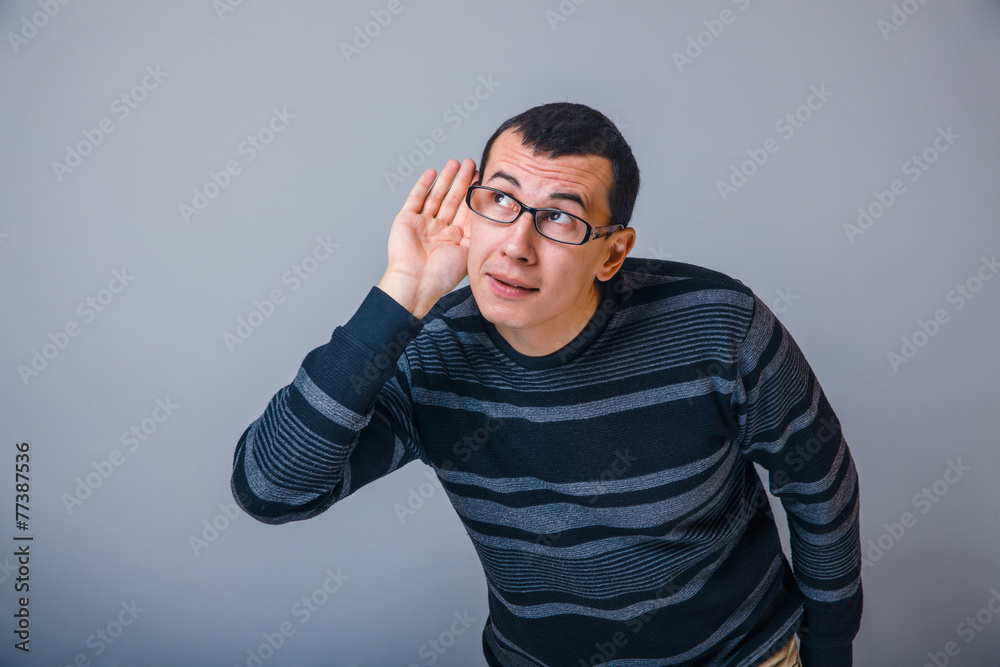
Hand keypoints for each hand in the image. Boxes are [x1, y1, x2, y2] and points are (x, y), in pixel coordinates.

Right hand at [377, 158, 477, 317]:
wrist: (417, 282)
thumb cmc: (442, 275)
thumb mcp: (469, 252)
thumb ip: (478, 233)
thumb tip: (493, 217)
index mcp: (454, 238)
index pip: (466, 210)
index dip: (474, 193)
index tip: (482, 178)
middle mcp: (439, 229)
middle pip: (452, 199)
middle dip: (462, 181)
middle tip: (470, 163)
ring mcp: (422, 223)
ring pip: (436, 195)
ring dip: (446, 179)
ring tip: (455, 163)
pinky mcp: (406, 219)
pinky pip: (416, 198)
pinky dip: (424, 185)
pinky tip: (432, 172)